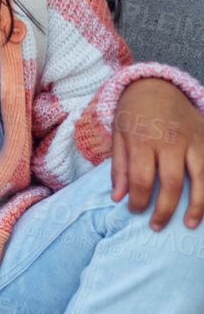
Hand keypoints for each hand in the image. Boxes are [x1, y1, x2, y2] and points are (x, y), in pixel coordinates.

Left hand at [111, 78, 203, 229]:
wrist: (157, 87)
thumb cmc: (133, 114)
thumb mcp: (118, 137)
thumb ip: (120, 167)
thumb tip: (118, 198)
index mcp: (143, 141)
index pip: (142, 179)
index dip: (139, 201)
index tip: (135, 212)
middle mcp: (171, 141)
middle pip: (172, 183)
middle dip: (165, 209)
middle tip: (157, 226)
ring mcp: (193, 140)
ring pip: (201, 177)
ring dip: (198, 205)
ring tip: (190, 224)